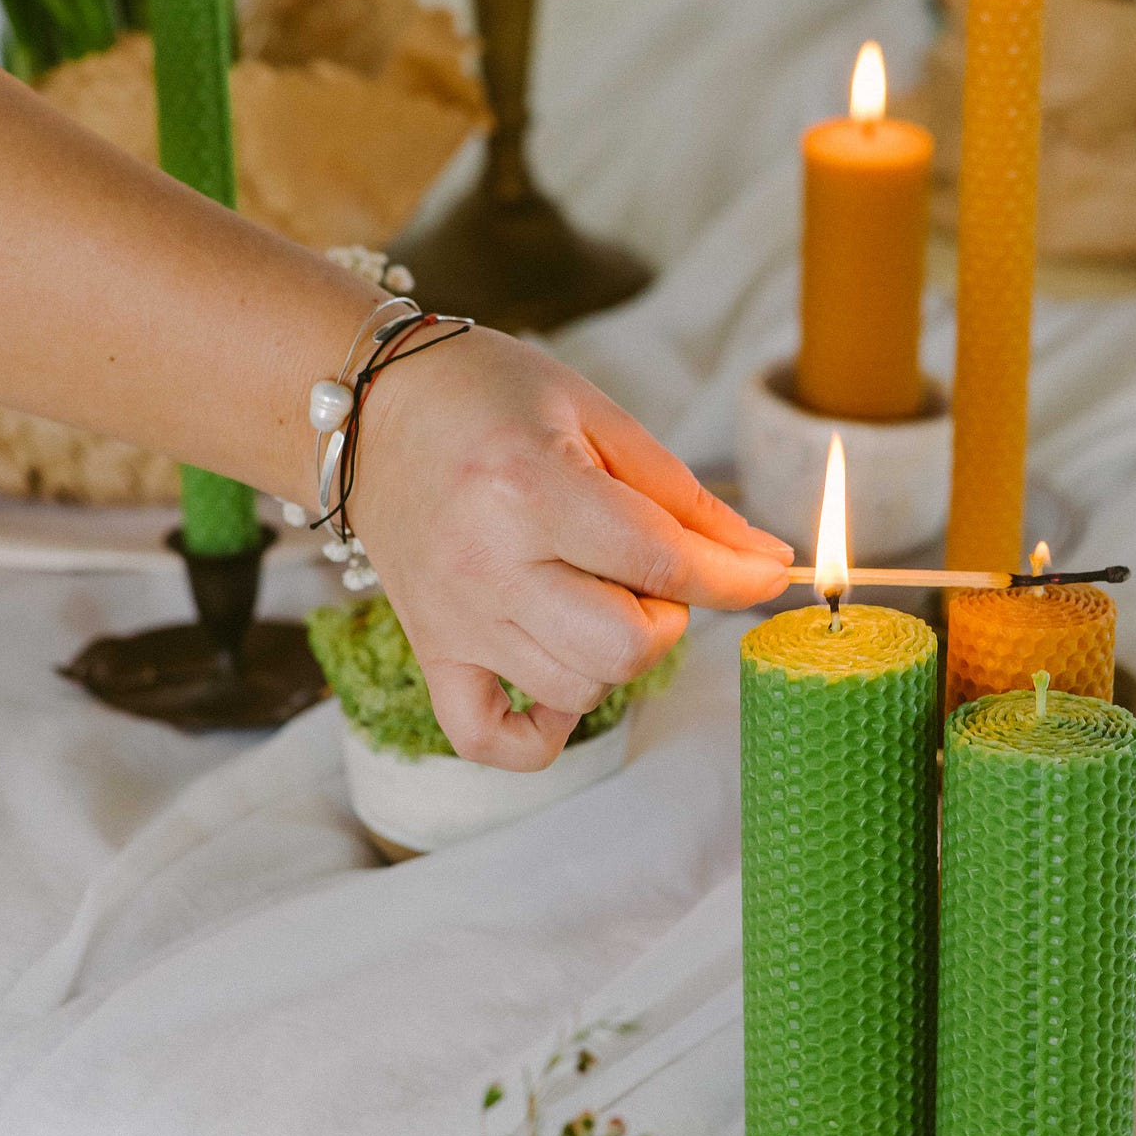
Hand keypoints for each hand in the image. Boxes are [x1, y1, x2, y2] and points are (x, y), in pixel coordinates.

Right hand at [349, 327, 791, 769]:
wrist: (369, 410)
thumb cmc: (488, 397)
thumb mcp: (595, 417)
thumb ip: (683, 497)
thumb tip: (763, 560)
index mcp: (531, 487)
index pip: (661, 562)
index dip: (733, 577)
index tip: (766, 572)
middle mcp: (488, 564)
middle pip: (624, 647)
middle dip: (668, 618)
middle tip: (649, 572)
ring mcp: (455, 619)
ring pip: (579, 691)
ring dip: (615, 655)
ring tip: (594, 594)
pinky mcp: (431, 651)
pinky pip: (490, 739)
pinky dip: (540, 732)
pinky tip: (558, 679)